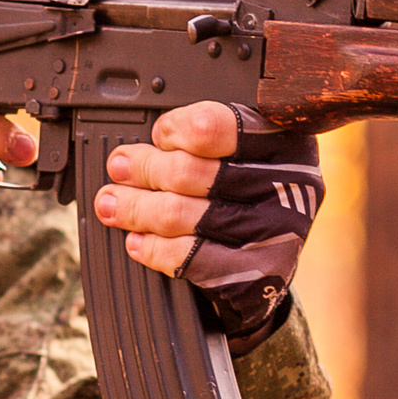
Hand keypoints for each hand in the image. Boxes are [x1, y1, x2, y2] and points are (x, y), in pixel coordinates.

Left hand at [93, 101, 323, 335]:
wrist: (273, 269)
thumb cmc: (248, 198)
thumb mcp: (241, 155)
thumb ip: (201, 144)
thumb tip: (131, 153)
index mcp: (281, 140)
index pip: (214, 126)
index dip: (174, 131)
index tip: (159, 137)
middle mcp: (285, 183)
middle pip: (187, 171)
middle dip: (142, 169)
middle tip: (119, 168)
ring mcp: (272, 231)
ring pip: (177, 213)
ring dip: (134, 208)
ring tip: (112, 205)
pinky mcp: (254, 272)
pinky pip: (184, 257)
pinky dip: (151, 248)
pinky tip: (137, 241)